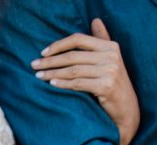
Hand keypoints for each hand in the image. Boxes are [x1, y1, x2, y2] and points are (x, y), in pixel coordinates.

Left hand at [32, 19, 140, 144]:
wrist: (126, 108)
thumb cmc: (112, 83)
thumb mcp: (109, 59)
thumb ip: (101, 41)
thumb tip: (95, 20)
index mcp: (109, 46)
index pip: (79, 39)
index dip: (59, 45)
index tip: (43, 52)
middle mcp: (110, 55)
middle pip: (73, 56)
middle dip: (50, 61)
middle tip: (34, 66)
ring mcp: (109, 71)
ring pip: (73, 70)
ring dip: (52, 73)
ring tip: (38, 76)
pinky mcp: (106, 86)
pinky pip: (78, 83)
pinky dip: (63, 83)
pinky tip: (51, 83)